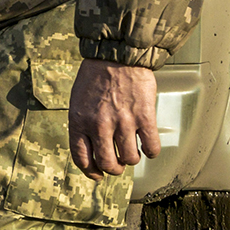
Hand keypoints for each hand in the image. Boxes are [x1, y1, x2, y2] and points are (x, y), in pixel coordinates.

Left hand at [69, 58, 158, 179]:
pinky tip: (149, 147)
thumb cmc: (96, 76)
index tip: (98, 175)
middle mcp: (99, 126)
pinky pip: (151, 147)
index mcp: (79, 122)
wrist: (117, 55)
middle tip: (119, 165)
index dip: (91, 172)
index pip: (82, 159)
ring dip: (132, 159)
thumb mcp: (78, 101)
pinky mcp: (144, 117)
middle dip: (114, 169)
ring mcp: (123, 122)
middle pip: (108, 164)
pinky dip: (151, 151)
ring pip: (130, 159)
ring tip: (133, 151)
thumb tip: (91, 148)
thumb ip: (82, 125)